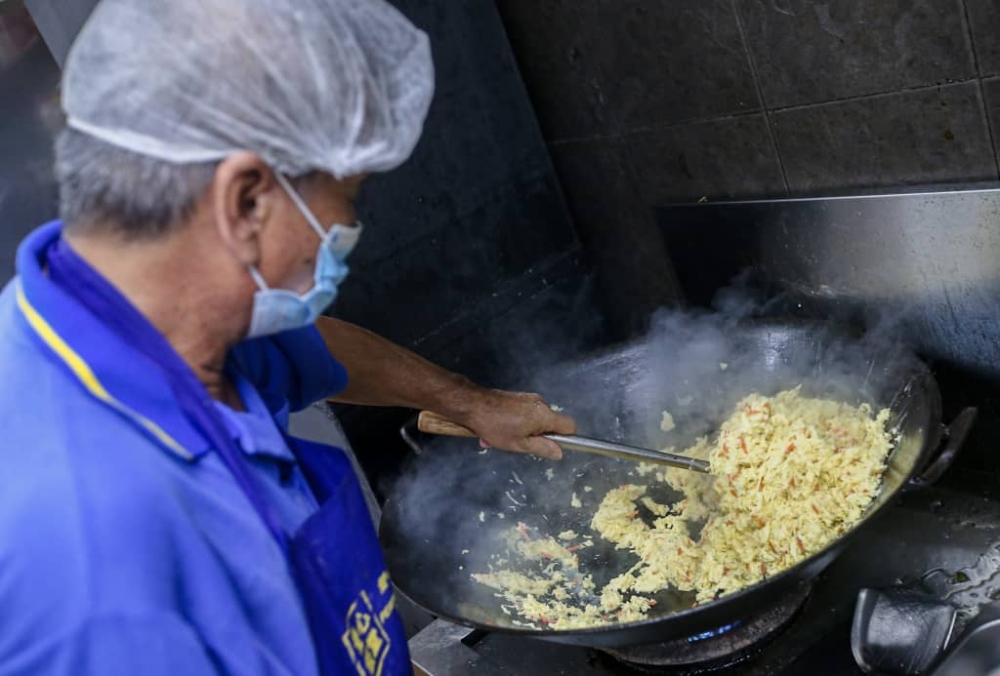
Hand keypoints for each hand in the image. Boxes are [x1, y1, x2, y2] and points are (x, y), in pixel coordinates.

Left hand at [456, 389, 575, 459]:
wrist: (473, 404)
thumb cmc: (496, 426)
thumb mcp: (519, 444)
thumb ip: (542, 448)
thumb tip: (560, 452)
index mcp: (544, 415)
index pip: (570, 425)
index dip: (566, 438)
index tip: (551, 446)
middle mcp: (541, 403)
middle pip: (550, 423)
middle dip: (537, 436)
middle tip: (518, 444)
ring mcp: (529, 398)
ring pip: (535, 420)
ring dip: (523, 431)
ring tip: (502, 438)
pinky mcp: (518, 397)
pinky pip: (524, 413)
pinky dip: (515, 423)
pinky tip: (498, 429)